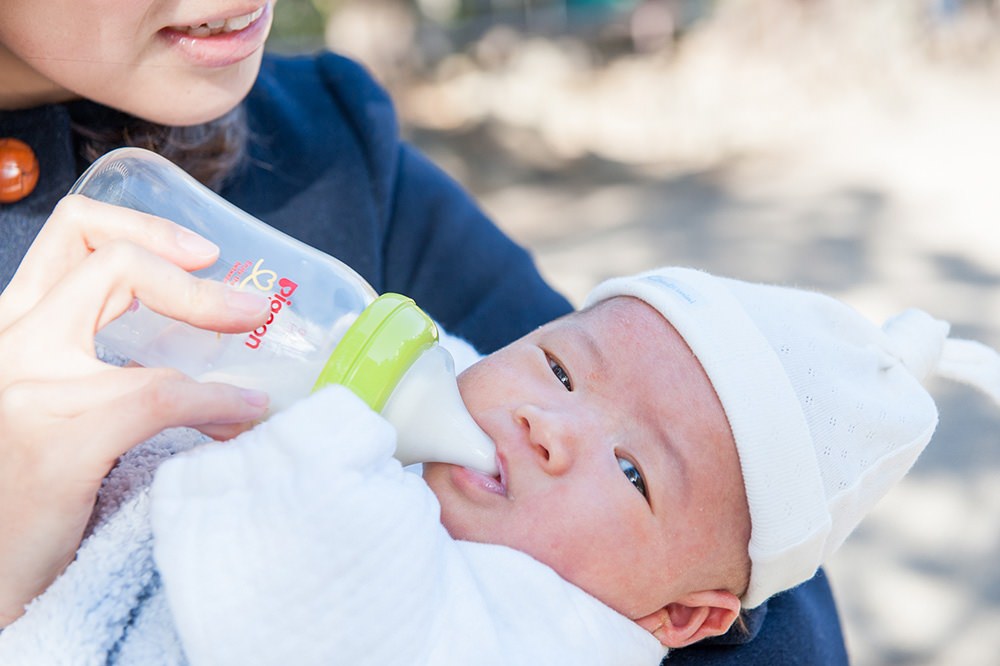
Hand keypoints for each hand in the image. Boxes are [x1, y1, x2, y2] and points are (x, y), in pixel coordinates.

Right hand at [0, 195, 271, 625]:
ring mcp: (26, 382)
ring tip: (255, 354)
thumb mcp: (48, 401)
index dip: (144, 228)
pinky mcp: (57, 437)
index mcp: (13, 325)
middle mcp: (10, 337)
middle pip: (104, 250)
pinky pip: (161, 393)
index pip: (72, 233)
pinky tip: (241, 418)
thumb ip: (92, 358)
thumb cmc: (24, 492)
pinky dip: (216, 401)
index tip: (203, 253)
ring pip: (130, 292)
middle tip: (248, 303)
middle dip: (189, 268)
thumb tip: (191, 343)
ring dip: (212, 313)